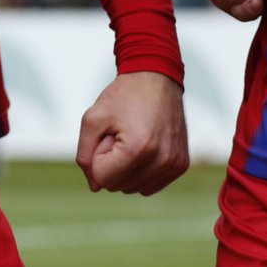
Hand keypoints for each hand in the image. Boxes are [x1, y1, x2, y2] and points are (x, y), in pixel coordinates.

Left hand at [75, 71, 187, 194]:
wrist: (156, 78)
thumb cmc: (122, 97)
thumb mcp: (92, 119)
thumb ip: (85, 155)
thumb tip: (94, 186)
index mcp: (137, 148)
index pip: (102, 179)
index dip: (96, 157)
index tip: (105, 135)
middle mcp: (160, 160)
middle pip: (117, 185)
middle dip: (110, 163)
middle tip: (118, 134)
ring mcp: (174, 164)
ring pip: (132, 188)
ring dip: (125, 168)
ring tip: (131, 138)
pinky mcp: (181, 165)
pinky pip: (149, 186)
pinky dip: (140, 172)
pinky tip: (143, 148)